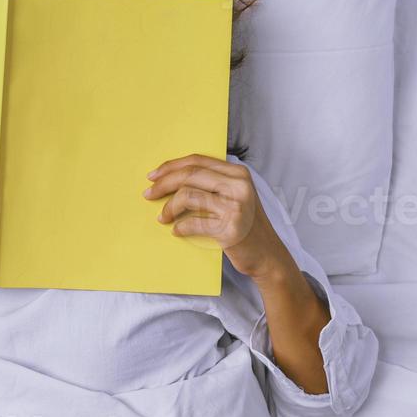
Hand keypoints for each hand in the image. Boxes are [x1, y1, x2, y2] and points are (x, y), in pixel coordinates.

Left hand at [144, 154, 288, 280]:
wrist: (268, 255)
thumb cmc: (246, 226)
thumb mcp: (236, 197)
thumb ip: (213, 184)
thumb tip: (173, 178)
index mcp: (238, 173)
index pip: (197, 161)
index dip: (171, 166)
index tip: (153, 175)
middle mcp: (239, 186)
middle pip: (189, 175)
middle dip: (163, 184)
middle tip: (148, 194)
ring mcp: (236, 207)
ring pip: (188, 196)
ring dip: (169, 208)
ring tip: (163, 217)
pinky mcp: (230, 228)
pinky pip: (193, 223)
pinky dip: (180, 227)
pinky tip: (177, 231)